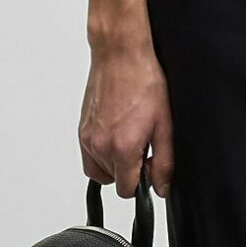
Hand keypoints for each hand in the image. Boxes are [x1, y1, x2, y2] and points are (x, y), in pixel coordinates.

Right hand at [79, 32, 175, 196]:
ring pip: (100, 169)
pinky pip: (89, 155)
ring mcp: (86, 137)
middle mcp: (99, 145)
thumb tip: (161, 188)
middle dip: (128, 169)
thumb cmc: (144, 82)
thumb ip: (164, 163)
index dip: (142, 181)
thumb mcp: (164, 125)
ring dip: (114, 161)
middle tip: (141, 143)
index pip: (127, 190)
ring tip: (129, 136)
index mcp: (121, 148)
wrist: (120, 55)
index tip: (148, 163)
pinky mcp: (81, 129)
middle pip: (113, 180)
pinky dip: (102, 152)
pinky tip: (116, 132)